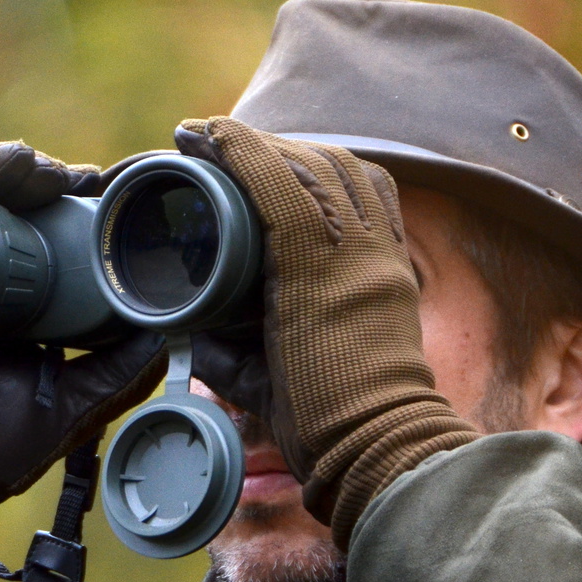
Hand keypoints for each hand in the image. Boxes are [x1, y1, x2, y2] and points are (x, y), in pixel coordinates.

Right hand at [176, 117, 478, 548]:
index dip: (236, 147)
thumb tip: (183, 321)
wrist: (382, 448)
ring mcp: (383, 256)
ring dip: (303, 154)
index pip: (276, 181)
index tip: (199, 132)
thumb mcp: (247, 381)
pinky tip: (316, 179)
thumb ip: (212, 344)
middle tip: (219, 147)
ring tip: (264, 158)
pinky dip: (343, 175)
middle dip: (263, 146)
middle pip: (313, 164)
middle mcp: (357, 252)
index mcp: (313, 274)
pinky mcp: (397, 266)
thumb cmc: (315, 422)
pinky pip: (377, 195)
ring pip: (349, 170)